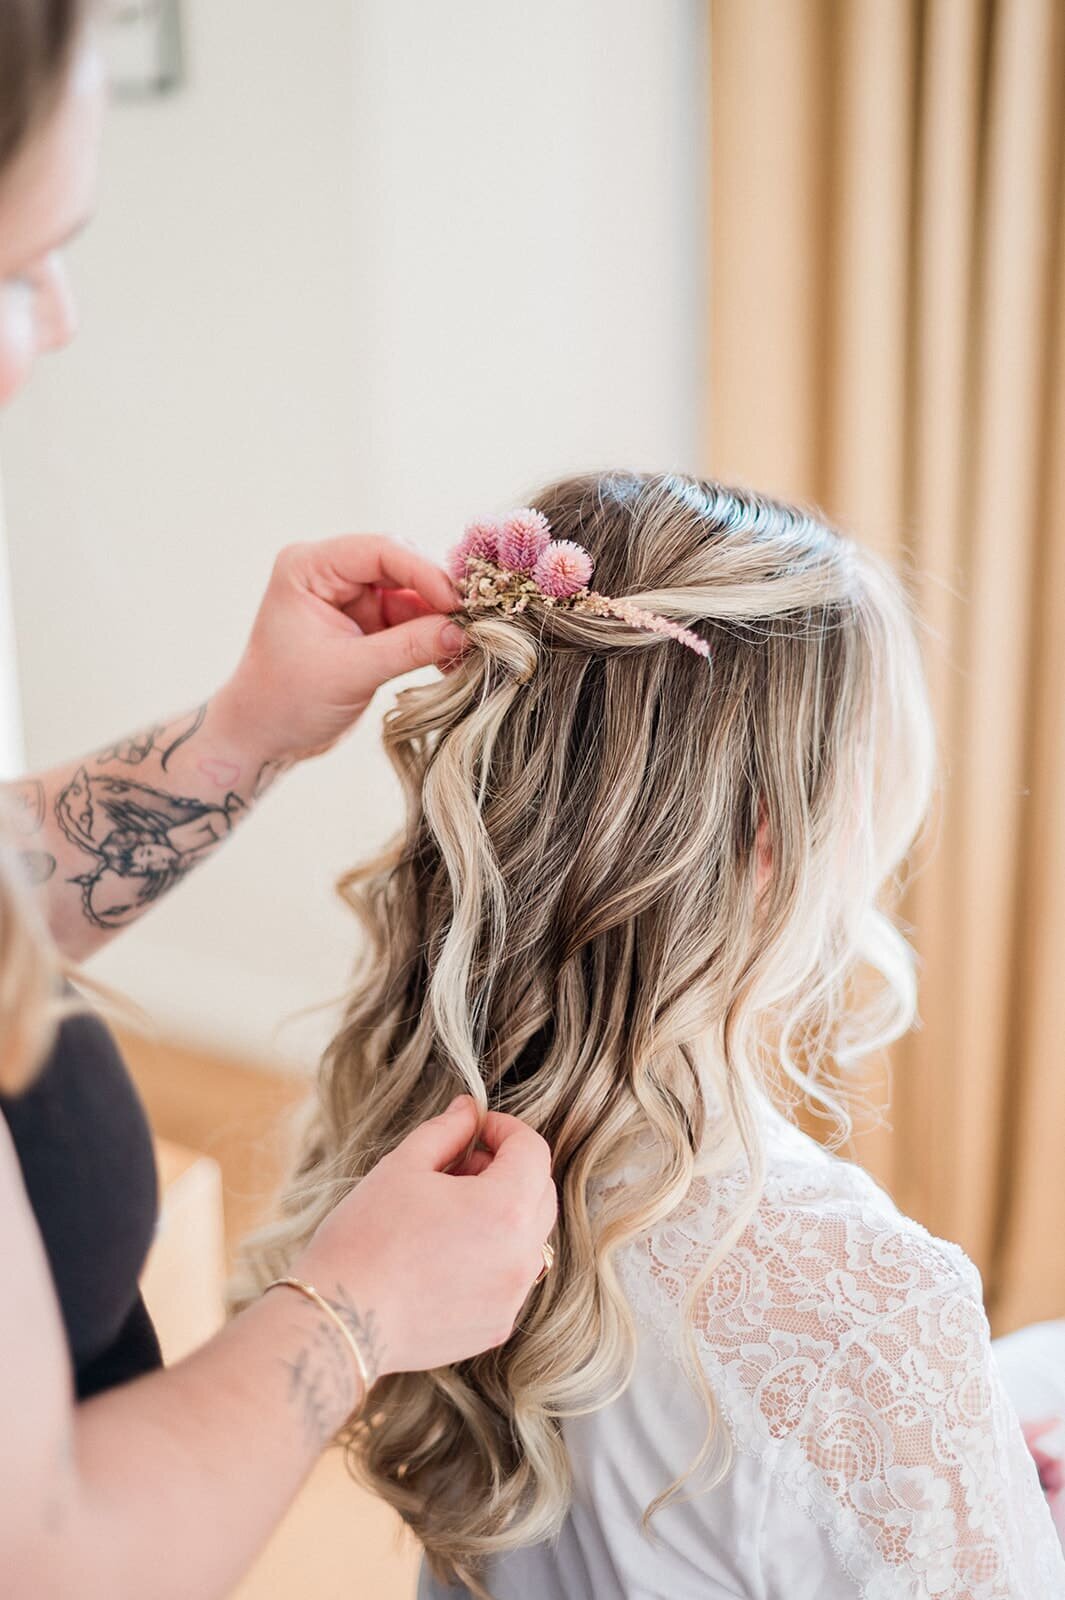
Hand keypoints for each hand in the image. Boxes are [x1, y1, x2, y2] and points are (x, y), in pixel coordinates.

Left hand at [220, 535, 468, 764]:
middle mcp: (330, 573)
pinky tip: (454, 658)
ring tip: (469, 647)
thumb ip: (407, 648)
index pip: (379, 550)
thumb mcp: (349, 673)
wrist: (263, 737)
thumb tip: (464, 632)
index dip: (424, 572)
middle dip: (437, 596)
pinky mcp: (366, 625)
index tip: (458, 603)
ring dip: (440, 621)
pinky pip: (411, 621)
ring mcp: (351, 599)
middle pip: (401, 566)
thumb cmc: (285, 701)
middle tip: (475, 623)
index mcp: (309, 567)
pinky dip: (433, 639)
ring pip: (412, 595)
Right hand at [292, 1097, 556, 1380]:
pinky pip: (510, 1277)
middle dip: (509, 1169)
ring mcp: (512, 1297)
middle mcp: (522, 1256)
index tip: (477, 1129)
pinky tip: (446, 1255)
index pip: (533, 1150)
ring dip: (504, 1213)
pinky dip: (493, 1255)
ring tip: (450, 1212)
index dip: (506, 1129)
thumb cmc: (366, 1237)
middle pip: (540, 1193)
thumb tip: (470, 1109)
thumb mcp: (403, 1167)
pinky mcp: (497, 1326)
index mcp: (505, 1208)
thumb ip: (447, 1131)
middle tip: (462, 1166)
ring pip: (529, 1237)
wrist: (341, 1321)